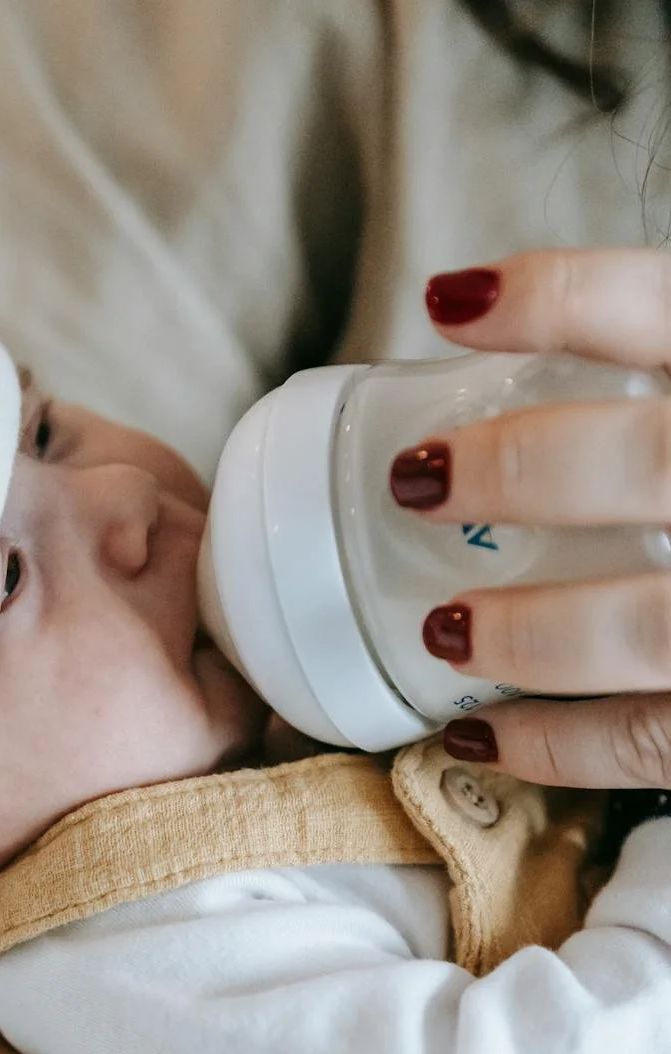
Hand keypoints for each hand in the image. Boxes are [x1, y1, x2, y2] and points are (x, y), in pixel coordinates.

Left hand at [395, 247, 670, 787]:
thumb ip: (653, 395)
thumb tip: (509, 357)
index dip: (561, 296)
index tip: (454, 307)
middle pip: (648, 462)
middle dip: (521, 470)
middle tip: (420, 481)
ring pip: (643, 626)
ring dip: (528, 633)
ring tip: (446, 629)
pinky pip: (648, 741)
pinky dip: (553, 744)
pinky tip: (479, 732)